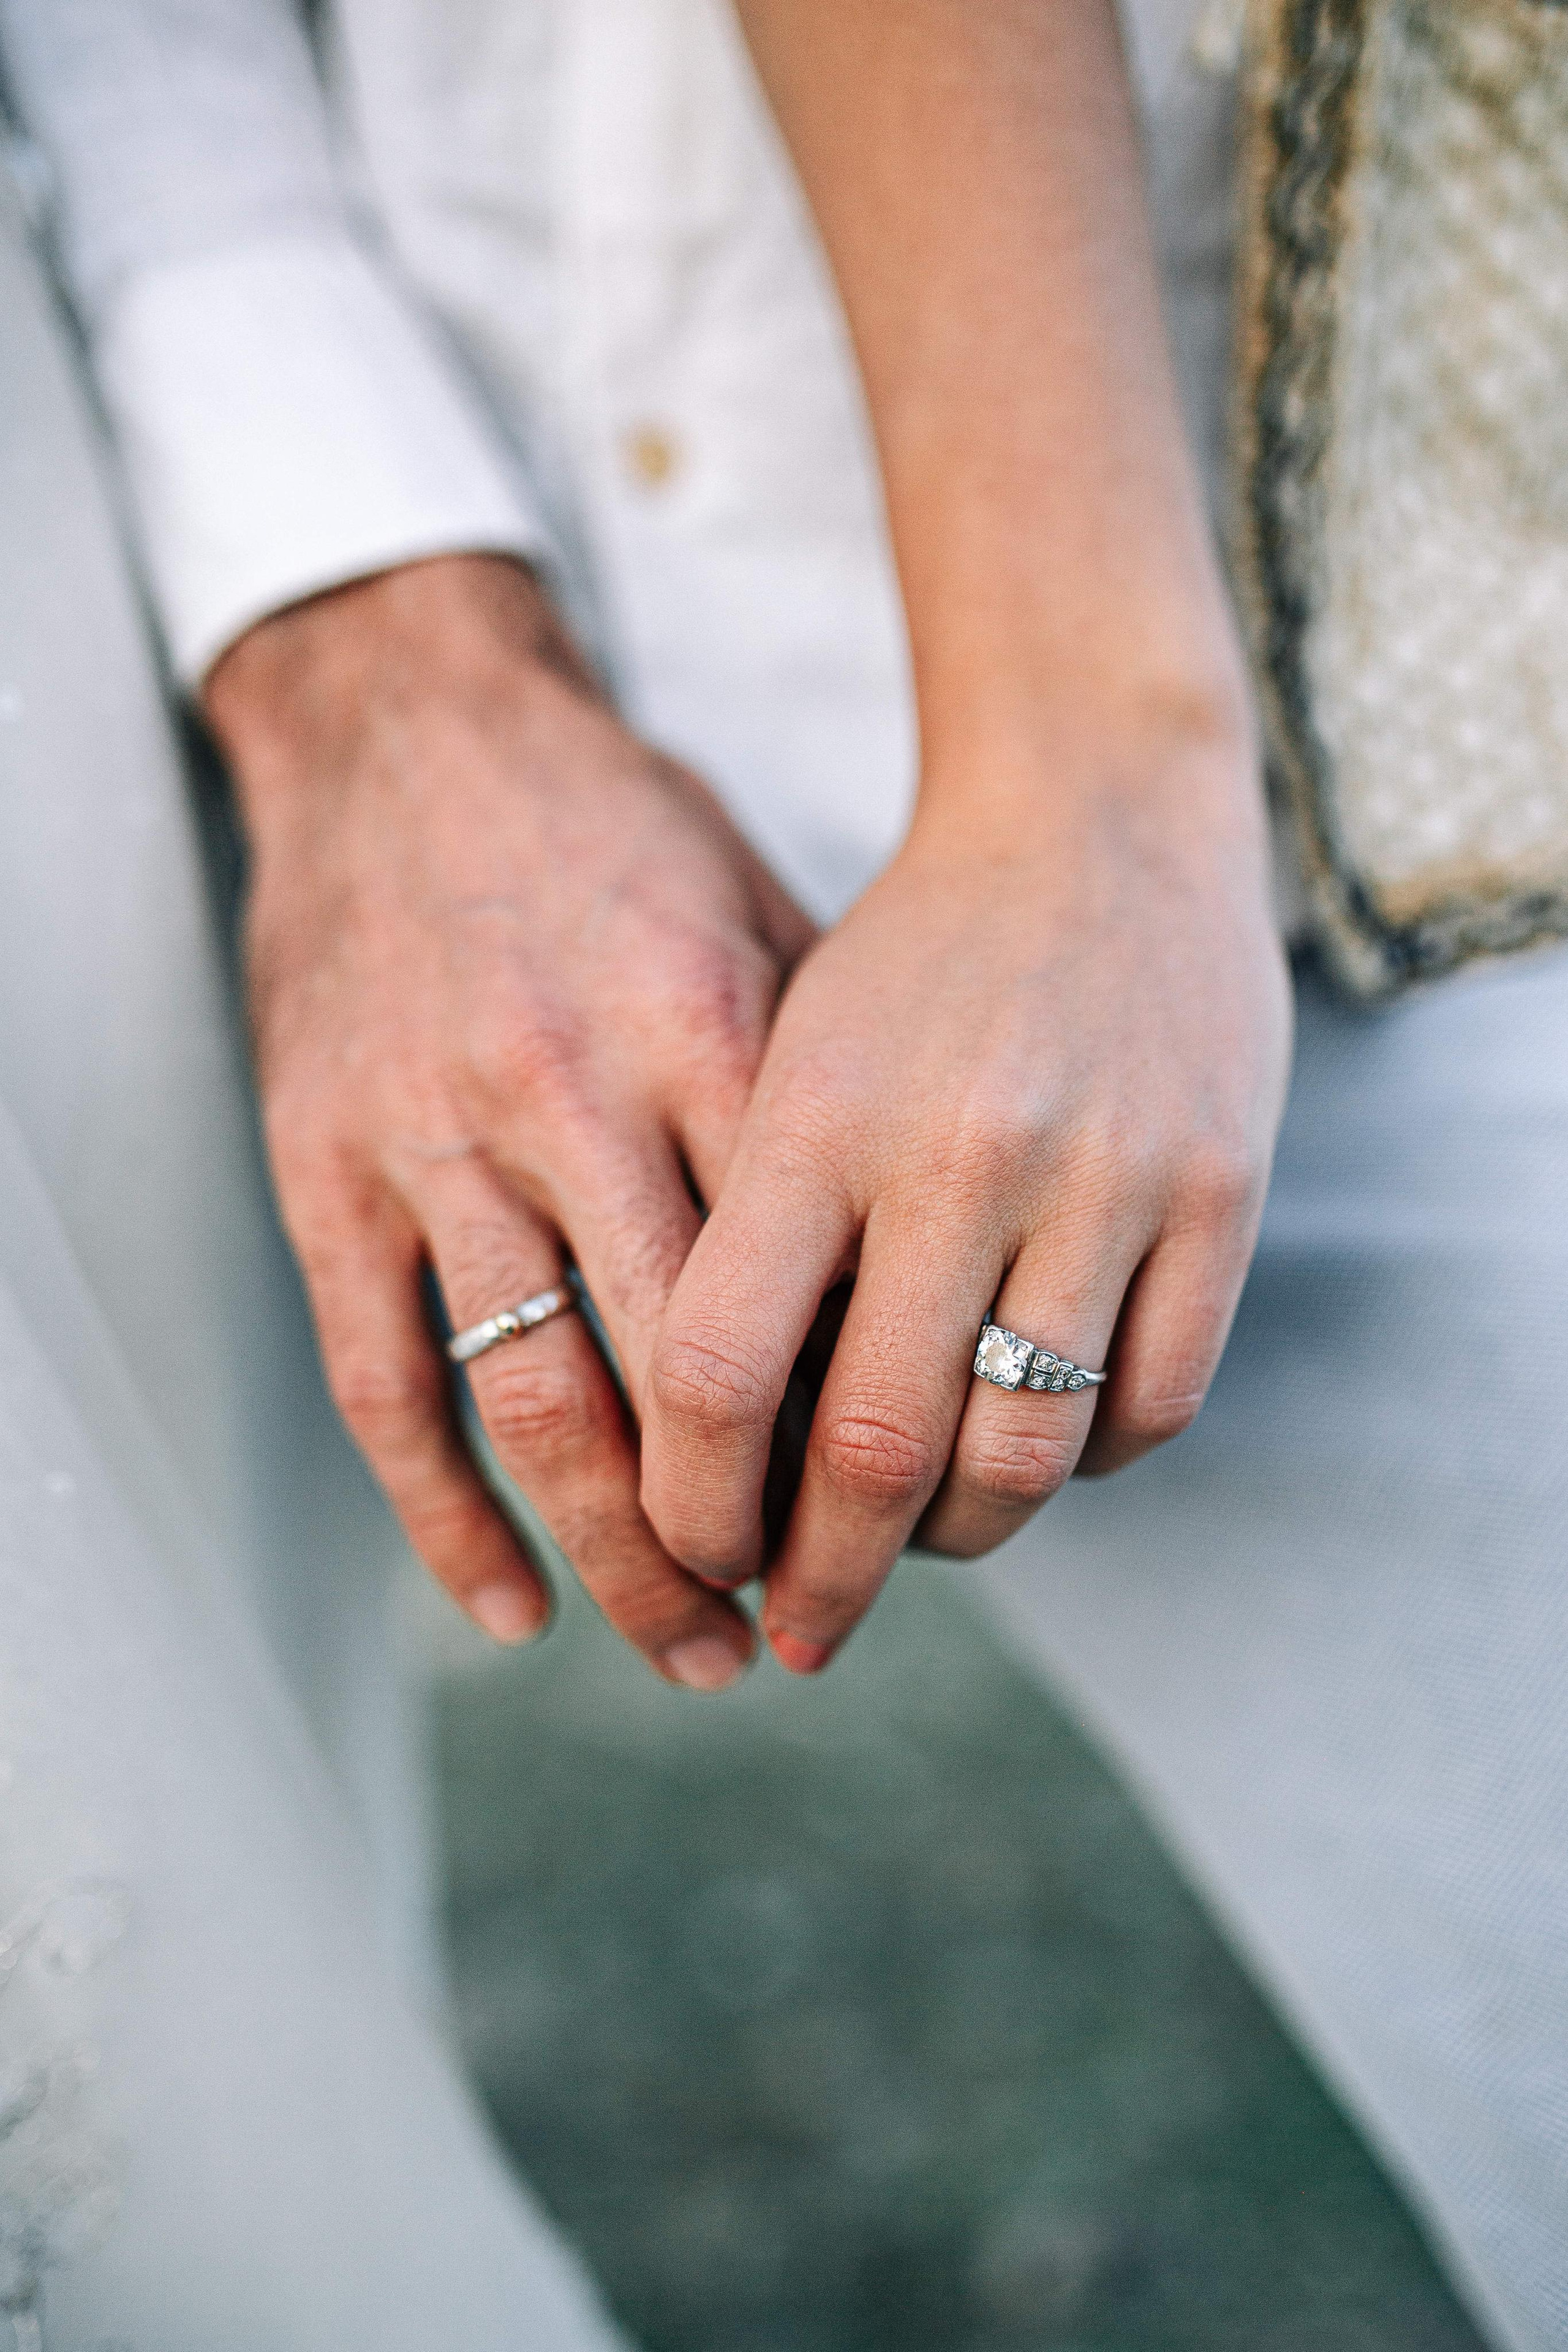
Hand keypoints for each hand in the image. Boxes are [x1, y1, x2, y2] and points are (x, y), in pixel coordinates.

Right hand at [205, 553, 811, 1685]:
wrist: (407, 727)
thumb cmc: (615, 831)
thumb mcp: (758, 914)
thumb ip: (828, 1080)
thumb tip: (924, 1252)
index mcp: (702, 1028)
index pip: (802, 1279)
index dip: (856, 1419)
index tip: (907, 1509)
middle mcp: (570, 1094)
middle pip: (685, 1374)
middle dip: (757, 1525)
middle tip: (819, 1616)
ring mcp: (435, 1142)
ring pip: (537, 1404)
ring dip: (619, 1557)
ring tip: (692, 1646)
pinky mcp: (327, 1174)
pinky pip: (387, 1383)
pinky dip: (444, 1517)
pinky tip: (510, 1608)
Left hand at [642, 710, 1290, 1670]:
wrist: (1100, 819)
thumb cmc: (914, 965)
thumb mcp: (792, 1060)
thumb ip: (755, 1242)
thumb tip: (720, 1460)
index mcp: (817, 1115)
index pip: (717, 1367)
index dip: (692, 1503)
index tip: (696, 1555)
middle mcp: (961, 1151)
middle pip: (874, 1448)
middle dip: (822, 1578)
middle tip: (799, 1632)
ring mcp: (1107, 1175)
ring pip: (1024, 1454)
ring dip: (959, 1539)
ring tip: (921, 1541)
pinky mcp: (1221, 1194)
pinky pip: (1149, 1406)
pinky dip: (1084, 1462)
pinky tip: (1039, 1444)